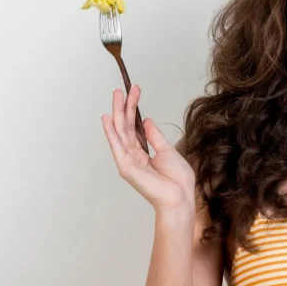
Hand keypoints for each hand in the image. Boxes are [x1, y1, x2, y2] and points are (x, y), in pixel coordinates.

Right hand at [102, 86, 195, 212]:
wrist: (180, 197)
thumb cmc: (176, 180)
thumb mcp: (166, 150)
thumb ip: (154, 136)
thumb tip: (145, 121)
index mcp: (141, 153)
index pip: (133, 127)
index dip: (133, 108)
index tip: (135, 91)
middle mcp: (131, 156)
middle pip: (124, 126)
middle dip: (123, 106)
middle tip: (122, 88)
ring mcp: (127, 161)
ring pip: (120, 131)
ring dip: (117, 112)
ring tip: (117, 94)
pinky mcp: (126, 167)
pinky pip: (117, 146)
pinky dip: (110, 132)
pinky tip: (107, 119)